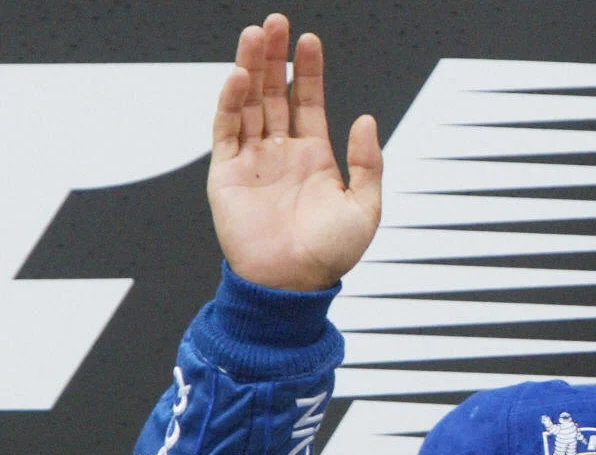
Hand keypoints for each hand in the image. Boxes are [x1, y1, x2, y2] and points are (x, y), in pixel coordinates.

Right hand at [209, 13, 381, 291]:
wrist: (292, 284)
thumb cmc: (330, 254)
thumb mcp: (365, 207)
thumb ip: (368, 163)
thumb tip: (366, 118)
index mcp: (314, 158)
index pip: (307, 102)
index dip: (307, 71)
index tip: (309, 40)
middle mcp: (280, 153)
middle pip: (273, 93)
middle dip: (274, 58)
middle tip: (276, 23)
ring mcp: (252, 159)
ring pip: (248, 103)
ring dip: (249, 68)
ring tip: (255, 35)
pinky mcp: (225, 172)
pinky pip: (225, 129)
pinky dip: (229, 101)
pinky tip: (237, 76)